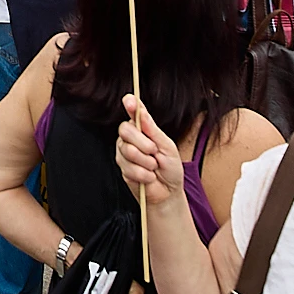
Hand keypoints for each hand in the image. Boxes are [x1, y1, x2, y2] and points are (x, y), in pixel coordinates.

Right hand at [114, 92, 187, 207]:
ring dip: (146, 162)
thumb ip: (153, 130)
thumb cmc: (170, 168)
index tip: (129, 100)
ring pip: (127, 150)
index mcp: (143, 129)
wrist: (168, 192)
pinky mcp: (122, 168)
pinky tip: (149, 177)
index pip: (133, 113)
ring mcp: (124, 153)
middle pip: (125, 130)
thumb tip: (141, 111)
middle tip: (154, 151)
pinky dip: (144, 174)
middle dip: (142, 142)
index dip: (130, 105)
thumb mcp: (167, 146)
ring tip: (154, 167)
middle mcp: (130, 138)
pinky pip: (129, 168)